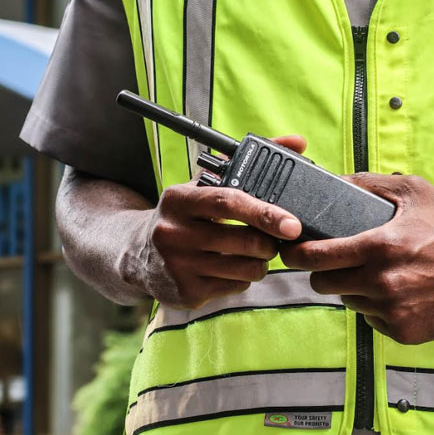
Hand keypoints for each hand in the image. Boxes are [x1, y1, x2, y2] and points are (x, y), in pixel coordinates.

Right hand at [123, 136, 305, 308]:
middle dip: (269, 242)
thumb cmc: (183, 215)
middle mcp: (173, 232)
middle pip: (243, 241)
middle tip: (273, 239)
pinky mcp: (186, 292)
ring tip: (252, 253)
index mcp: (179, 199)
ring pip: (245, 269)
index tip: (292, 224)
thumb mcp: (203, 185)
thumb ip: (248, 163)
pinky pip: (235, 288)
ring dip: (260, 262)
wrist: (137, 253)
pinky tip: (231, 268)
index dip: (265, 213)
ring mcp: (178, 266)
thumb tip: (296, 142)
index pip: (228, 202)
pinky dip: (243, 279)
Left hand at [279, 173, 433, 343]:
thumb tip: (331, 181)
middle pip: (321, 284)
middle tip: (335, 260)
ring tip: (377, 272)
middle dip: (323, 271)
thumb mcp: (414, 192)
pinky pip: (371, 320)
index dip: (294, 254)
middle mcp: (383, 282)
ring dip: (352, 289)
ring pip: (347, 302)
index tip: (291, 250)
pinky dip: (376, 307)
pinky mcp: (405, 332)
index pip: (314, 258)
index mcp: (379, 246)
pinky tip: (397, 291)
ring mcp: (394, 311)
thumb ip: (368, 184)